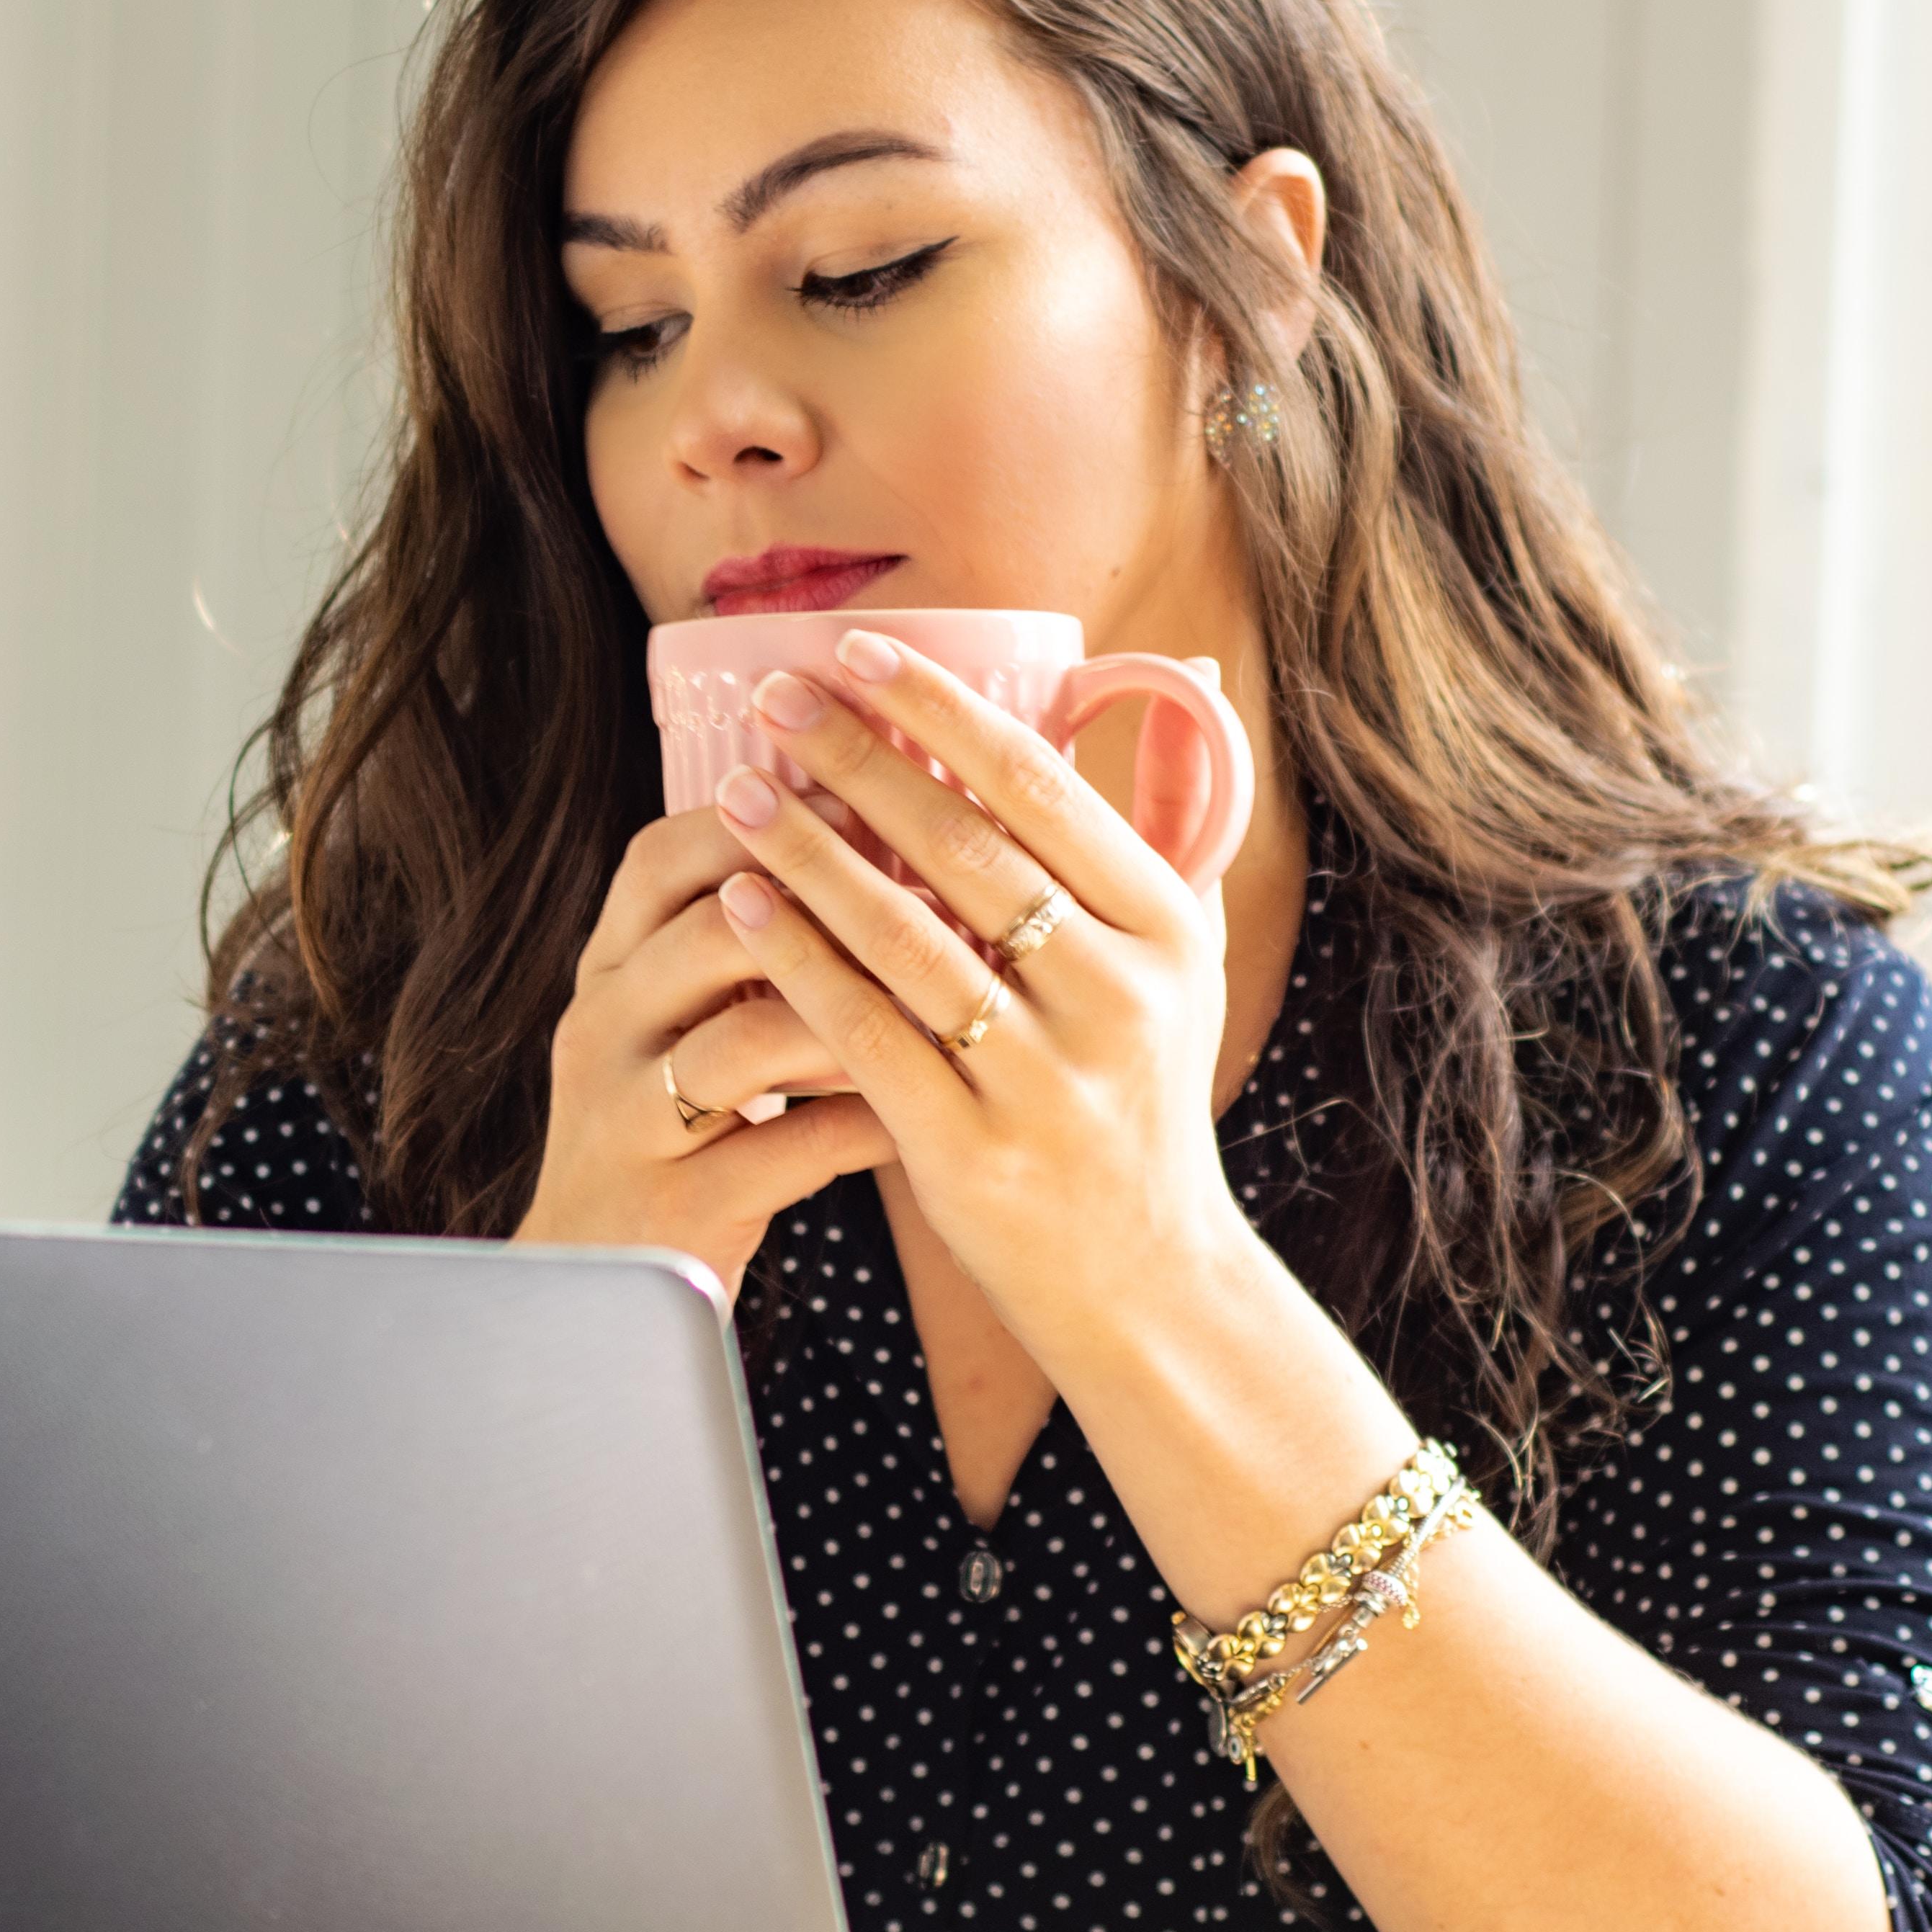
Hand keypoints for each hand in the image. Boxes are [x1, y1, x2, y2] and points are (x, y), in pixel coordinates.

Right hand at [509, 804, 899, 1295]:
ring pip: (742, 1039)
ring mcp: (625, 1120)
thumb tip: (874, 846)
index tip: (858, 795)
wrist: (595, 1286)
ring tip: (941, 1000)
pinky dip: (862, 1124)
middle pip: (704, 931)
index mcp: (606, 973)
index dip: (759, 818)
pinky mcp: (670, 1205)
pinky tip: (925, 1114)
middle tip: (931, 890)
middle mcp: (600, 1031)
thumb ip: (739, 948)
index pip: (660, 858)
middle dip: (826, 902)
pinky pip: (782, 1149)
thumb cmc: (672, 1135)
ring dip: (852, 1012)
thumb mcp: (678, 1025)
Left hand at [703, 632, 1250, 1372]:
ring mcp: (1044, 1077)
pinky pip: (866, 1034)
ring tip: (736, 790)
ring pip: (905, 936)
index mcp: (1166, 929)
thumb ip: (1172, 825)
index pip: (1041, 787)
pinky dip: (799, 963)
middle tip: (773, 699)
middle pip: (965, 847)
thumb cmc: (1142, 1097)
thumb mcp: (1186, 963)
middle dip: (858, 761)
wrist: (1145, 1280)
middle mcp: (1116, 995)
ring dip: (808, 852)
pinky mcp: (971, 1148)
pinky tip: (740, 908)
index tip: (858, 651)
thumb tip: (1195, 675)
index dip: (942, 711)